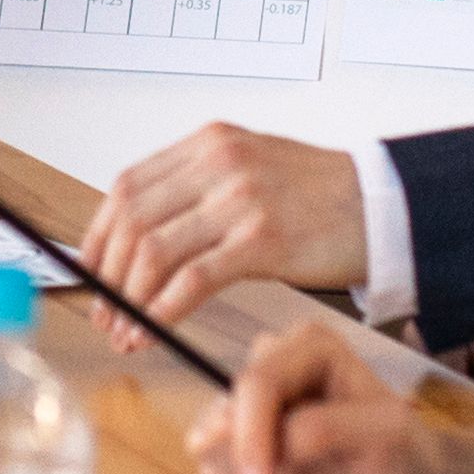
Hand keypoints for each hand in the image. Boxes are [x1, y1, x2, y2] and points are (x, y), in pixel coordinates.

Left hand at [84, 124, 367, 337]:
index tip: (90, 272)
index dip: (99, 236)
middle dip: (107, 275)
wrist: (383, 206)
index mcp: (209, 143)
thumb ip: (198, 189)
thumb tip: (138, 236)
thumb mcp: (250, 168)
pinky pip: (193, 279)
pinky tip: (152, 330)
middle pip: (132, 221)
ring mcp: (240, 200)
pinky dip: (161, 309)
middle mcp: (219, 164)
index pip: (126, 187)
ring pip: (154, 252)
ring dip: (128, 300)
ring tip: (124, 330)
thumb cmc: (319, 196)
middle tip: (102, 313)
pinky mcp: (263, 240)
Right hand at [193, 319, 473, 473]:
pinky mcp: (250, 441)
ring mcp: (260, 405)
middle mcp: (277, 365)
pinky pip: (214, 467)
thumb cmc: (410, 460)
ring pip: (211, 442)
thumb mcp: (380, 440)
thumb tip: (265, 445)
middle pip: (223, 413)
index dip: (249, 439)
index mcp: (309, 347)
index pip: (255, 385)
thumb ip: (319, 431)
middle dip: (244, 464)